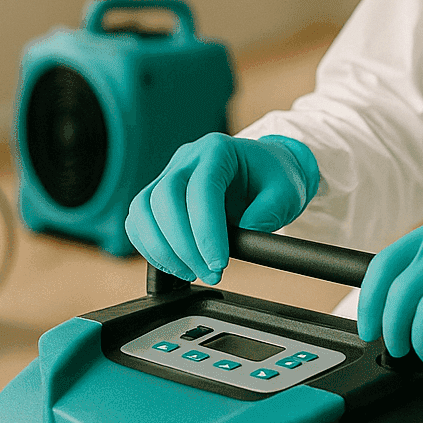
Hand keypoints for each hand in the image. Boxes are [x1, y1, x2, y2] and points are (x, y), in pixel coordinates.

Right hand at [125, 133, 318, 283]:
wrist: (266, 169)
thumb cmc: (274, 178)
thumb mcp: (285, 194)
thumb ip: (265, 216)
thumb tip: (239, 242)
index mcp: (218, 149)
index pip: (202, 188)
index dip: (206, 230)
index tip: (220, 262)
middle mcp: (187, 158)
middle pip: (165, 198)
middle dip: (183, 245)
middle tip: (209, 273)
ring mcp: (168, 174)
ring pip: (143, 209)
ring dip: (163, 249)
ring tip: (192, 272)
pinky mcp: (157, 194)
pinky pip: (138, 221)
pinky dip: (150, 247)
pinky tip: (175, 265)